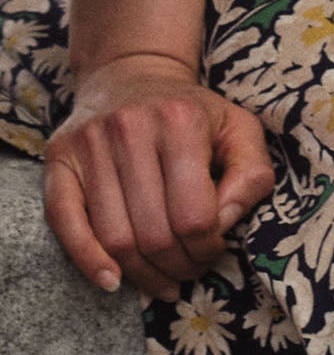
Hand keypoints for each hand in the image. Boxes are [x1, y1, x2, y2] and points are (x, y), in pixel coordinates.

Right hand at [43, 52, 274, 298]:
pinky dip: (87, 261)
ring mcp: (90, 144)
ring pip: (114, 237)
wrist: (132, 73)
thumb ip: (252, 173)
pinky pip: (65, 222)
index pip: (195, 214)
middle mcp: (131, 129)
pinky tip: (112, 281)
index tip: (214, 251)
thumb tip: (225, 223)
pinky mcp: (60, 159)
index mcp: (181, 120)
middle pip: (153, 233)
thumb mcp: (239, 128)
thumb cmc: (193, 111)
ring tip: (162, 281)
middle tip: (189, 273)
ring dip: (141, 274)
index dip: (207, 247)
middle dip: (177, 266)